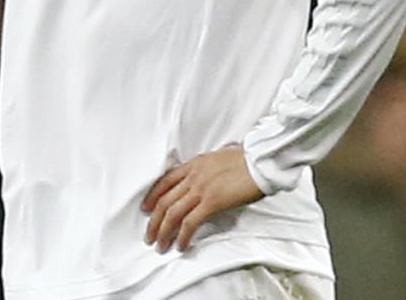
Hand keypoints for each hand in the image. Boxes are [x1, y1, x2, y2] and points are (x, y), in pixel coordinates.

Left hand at [142, 146, 262, 252]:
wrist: (260, 162)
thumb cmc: (245, 161)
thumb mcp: (217, 160)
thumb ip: (205, 170)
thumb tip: (203, 181)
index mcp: (193, 165)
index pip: (165, 182)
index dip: (152, 197)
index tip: (146, 209)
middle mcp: (193, 176)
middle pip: (164, 201)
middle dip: (153, 221)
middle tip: (149, 236)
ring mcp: (201, 189)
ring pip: (173, 213)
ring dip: (164, 232)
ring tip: (160, 245)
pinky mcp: (212, 202)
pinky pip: (191, 222)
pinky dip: (183, 236)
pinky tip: (181, 245)